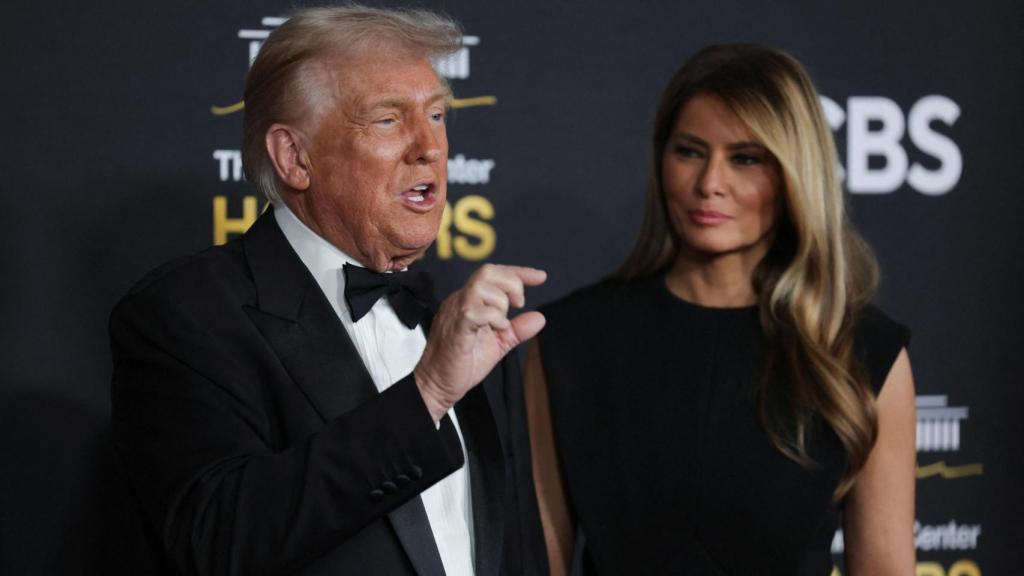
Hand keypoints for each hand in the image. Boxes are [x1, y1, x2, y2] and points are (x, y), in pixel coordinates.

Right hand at [414, 264, 546, 420]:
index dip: (519, 272)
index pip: (493, 274)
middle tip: (519, 304)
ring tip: (502, 323)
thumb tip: (540, 318)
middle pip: (487, 272)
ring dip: (500, 302)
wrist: (437, 385)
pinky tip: (498, 330)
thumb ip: (516, 329)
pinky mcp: (456, 330)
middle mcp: (460, 301)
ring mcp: (456, 313)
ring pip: (480, 286)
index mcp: (469, 301)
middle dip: (512, 283)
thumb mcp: (497, 343)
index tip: (540, 277)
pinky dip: (493, 317)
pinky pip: (473, 312)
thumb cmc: (462, 363)